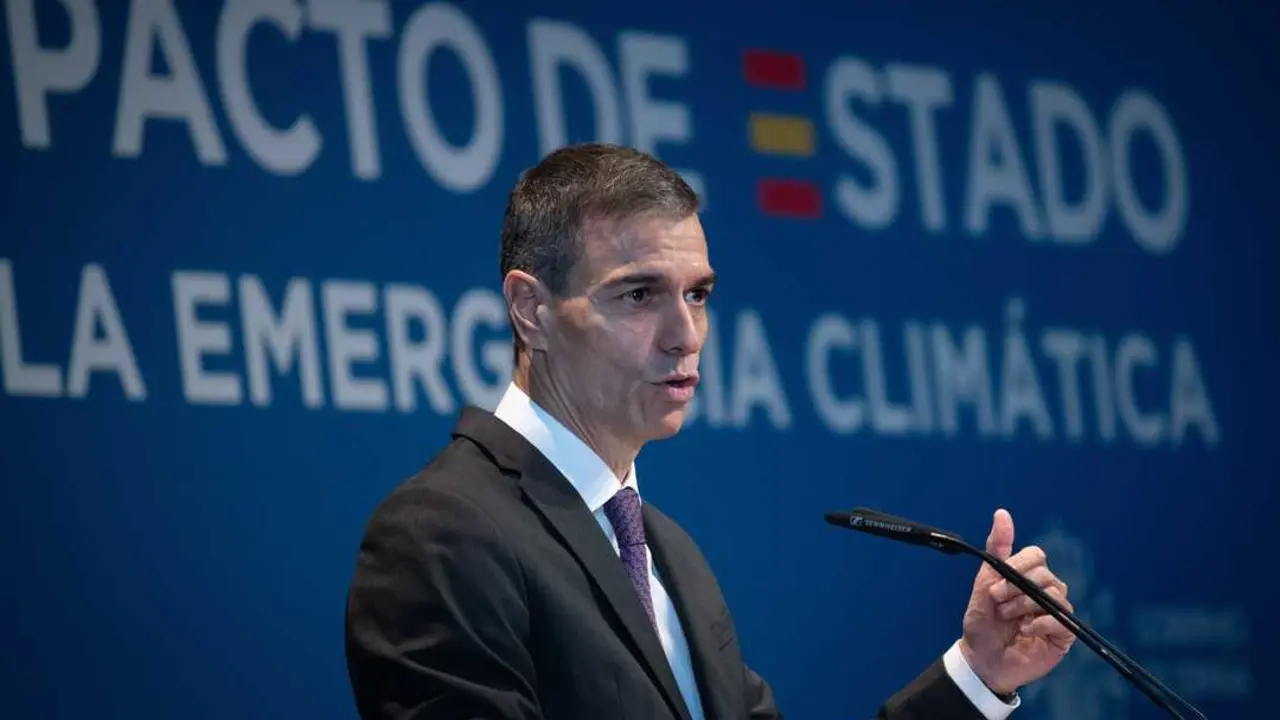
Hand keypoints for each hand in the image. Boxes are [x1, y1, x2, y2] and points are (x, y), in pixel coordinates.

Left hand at [958, 509, 1075, 695]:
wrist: (982, 660)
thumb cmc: (983, 623)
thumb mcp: (984, 583)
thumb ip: (996, 550)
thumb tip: (1002, 513)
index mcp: (1027, 576)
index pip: (1036, 555)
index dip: (1018, 566)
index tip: (995, 584)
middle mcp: (1046, 591)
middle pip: (1045, 574)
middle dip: (1016, 589)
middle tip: (998, 603)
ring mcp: (1056, 613)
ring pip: (1054, 595)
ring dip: (1025, 605)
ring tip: (1009, 618)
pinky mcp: (1064, 634)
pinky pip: (1062, 620)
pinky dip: (1040, 623)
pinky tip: (1025, 630)